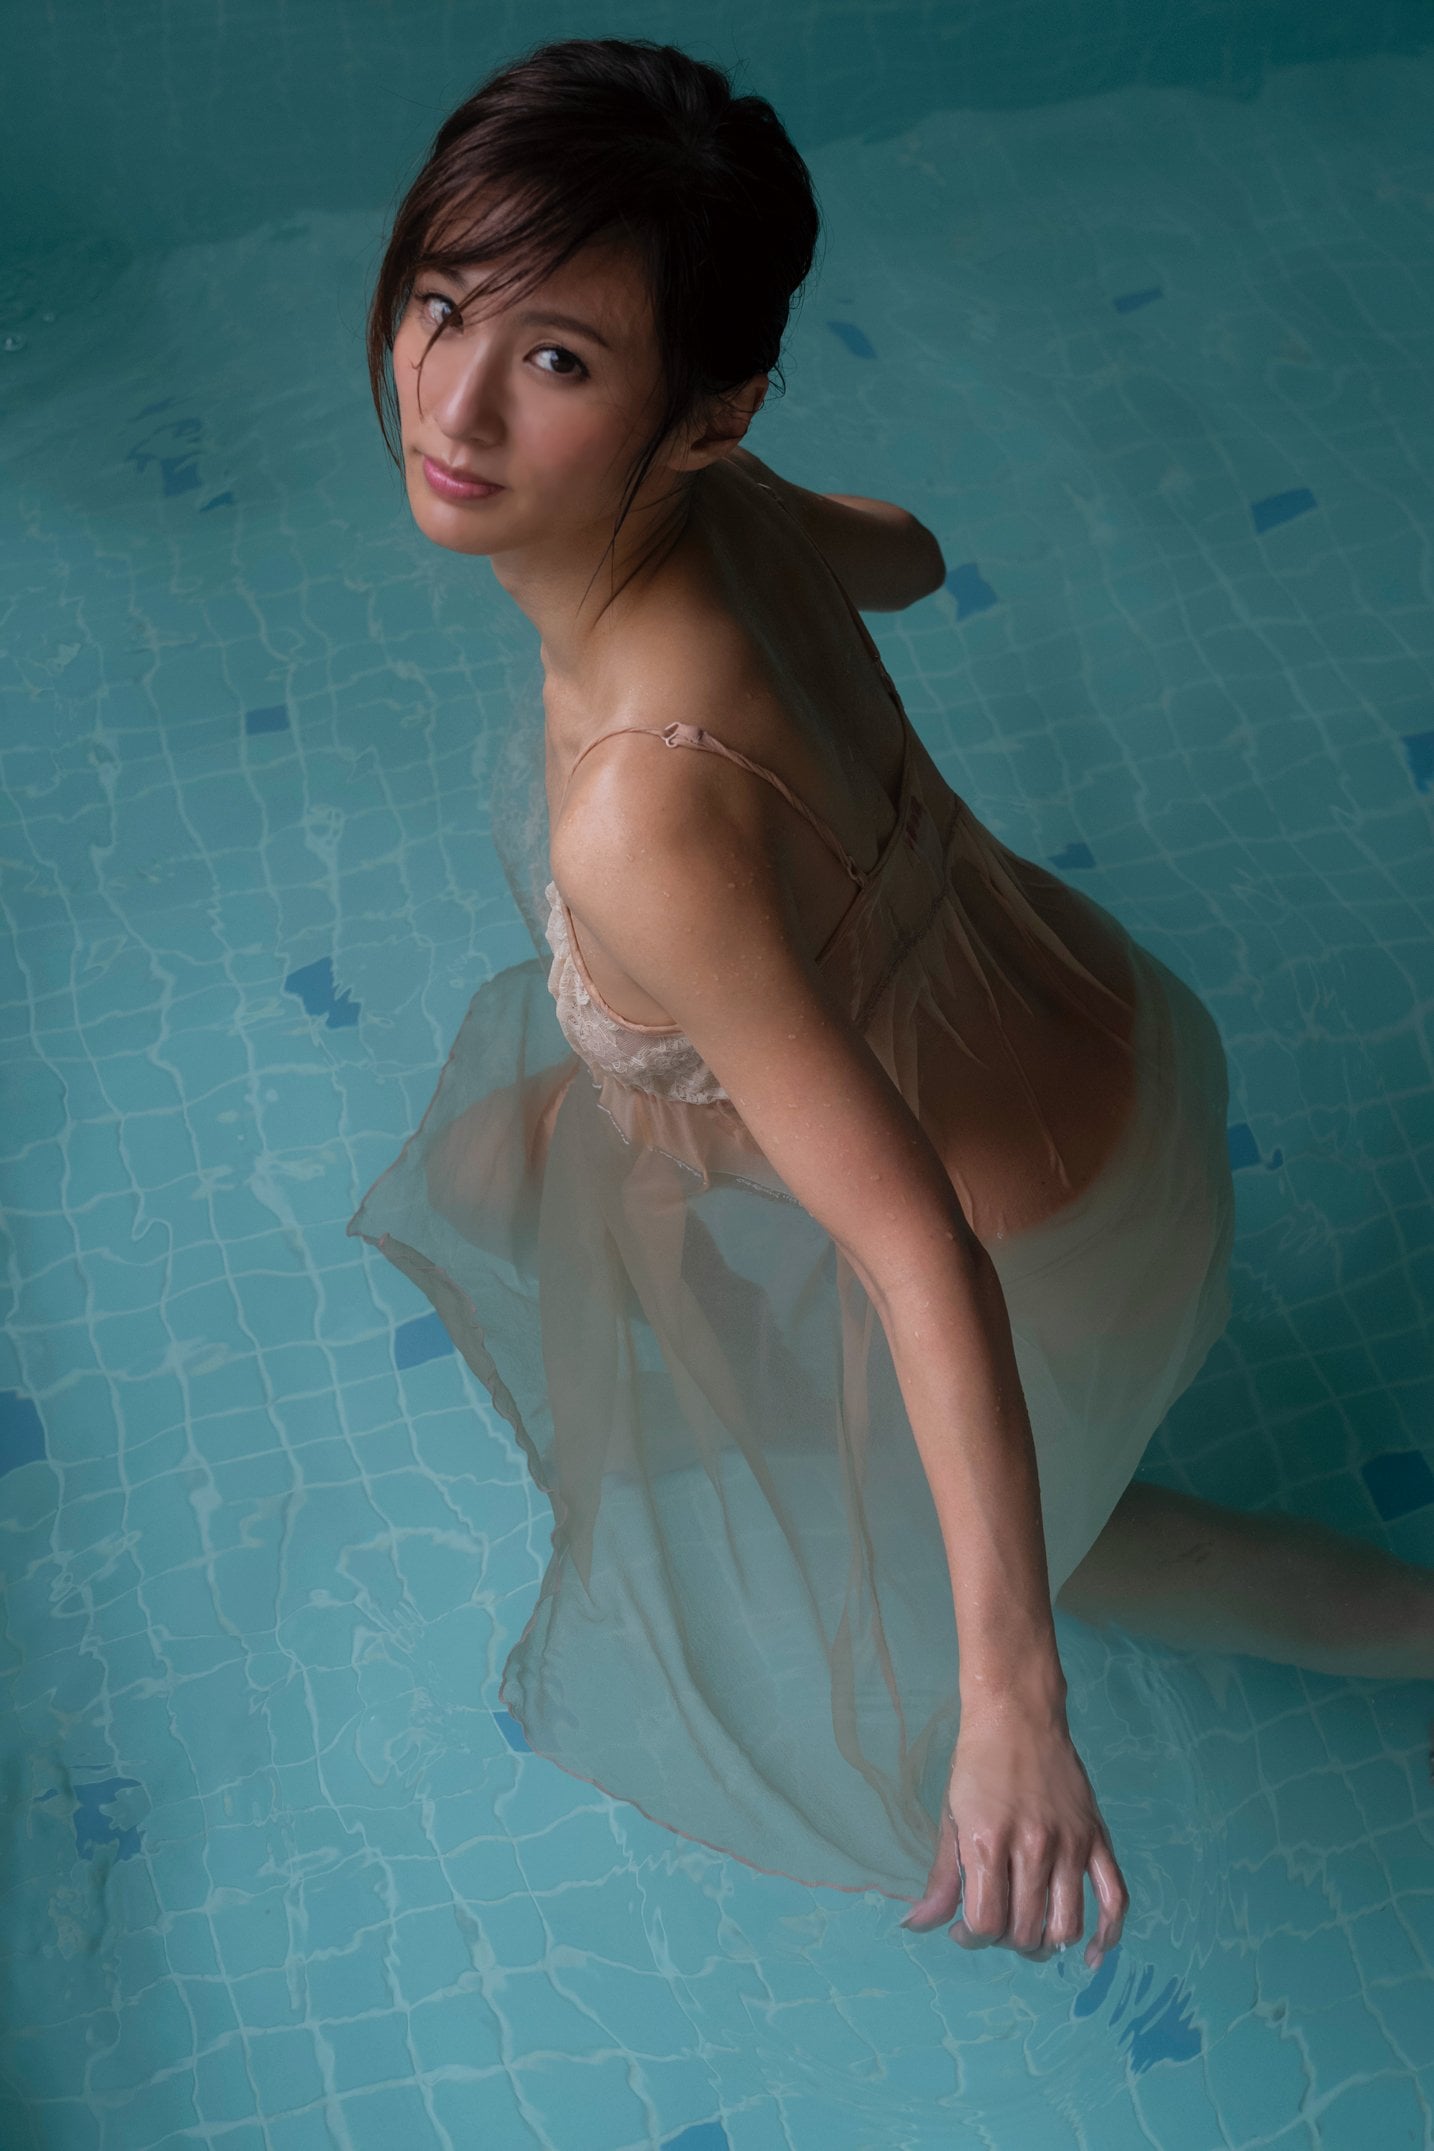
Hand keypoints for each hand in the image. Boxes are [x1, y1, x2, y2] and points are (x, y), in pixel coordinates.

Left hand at [901, 1701, 1127, 1968]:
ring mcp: (1071, 1844)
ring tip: (1028, 1932)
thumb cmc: (977, 1765)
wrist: (1017, 1715)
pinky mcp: (1097, 1838)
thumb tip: (916, 1926)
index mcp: (989, 1842)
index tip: (964, 1928)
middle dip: (1004, 1941)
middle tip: (995, 1923)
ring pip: (1066, 1926)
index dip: (971, 1938)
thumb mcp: (950, 1817)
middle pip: (1025, 1930)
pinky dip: (1107, 1936)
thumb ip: (942, 1878)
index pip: (986, 1923)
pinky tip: (1090, 1954)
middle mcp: (1034, 1847)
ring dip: (1044, 1944)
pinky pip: (1115, 1900)